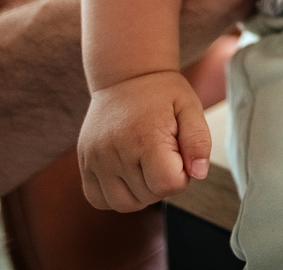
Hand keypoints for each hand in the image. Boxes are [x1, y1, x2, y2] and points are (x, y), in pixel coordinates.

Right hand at [78, 70, 209, 211]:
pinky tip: (127, 172)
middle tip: (164, 153)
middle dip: (163, 182)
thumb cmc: (161, 93)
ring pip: (123, 204)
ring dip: (141, 193)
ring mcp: (95, 159)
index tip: (179, 153)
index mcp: (146, 137)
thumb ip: (198, 141)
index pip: (168, 185)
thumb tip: (198, 174)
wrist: (124, 76)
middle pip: (148, 197)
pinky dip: (116, 195)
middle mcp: (115, 151)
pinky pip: (99, 199)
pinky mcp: (84, 164)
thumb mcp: (189, 107)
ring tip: (145, 164)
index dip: (182, 175)